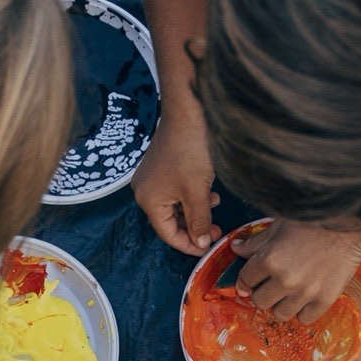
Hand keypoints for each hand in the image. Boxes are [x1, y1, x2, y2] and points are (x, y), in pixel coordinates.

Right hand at [132, 115, 220, 255]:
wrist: (188, 112)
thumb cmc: (190, 151)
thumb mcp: (197, 193)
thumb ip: (199, 222)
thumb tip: (201, 244)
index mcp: (149, 201)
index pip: (167, 234)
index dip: (188, 245)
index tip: (208, 248)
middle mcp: (144, 192)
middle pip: (170, 220)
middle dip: (194, 227)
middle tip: (216, 231)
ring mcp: (152, 178)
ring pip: (175, 206)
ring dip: (196, 211)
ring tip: (215, 206)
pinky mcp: (161, 167)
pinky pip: (176, 191)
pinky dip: (192, 196)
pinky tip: (208, 193)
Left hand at [231, 220, 360, 321]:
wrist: (351, 225)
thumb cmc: (313, 220)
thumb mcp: (279, 225)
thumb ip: (256, 242)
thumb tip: (235, 249)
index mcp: (270, 259)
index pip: (245, 280)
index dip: (246, 280)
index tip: (251, 281)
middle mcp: (285, 280)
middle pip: (259, 302)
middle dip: (262, 293)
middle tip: (271, 284)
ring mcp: (305, 293)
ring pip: (279, 314)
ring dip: (280, 305)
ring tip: (289, 292)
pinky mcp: (324, 300)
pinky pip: (303, 319)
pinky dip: (301, 311)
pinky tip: (305, 298)